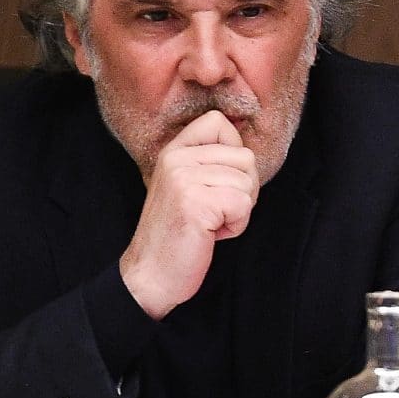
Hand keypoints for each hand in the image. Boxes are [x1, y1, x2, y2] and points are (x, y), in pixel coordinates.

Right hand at [118, 110, 256, 319]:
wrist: (150, 275)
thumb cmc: (177, 234)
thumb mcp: (187, 186)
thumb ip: (209, 161)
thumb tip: (247, 146)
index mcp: (173, 151)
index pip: (219, 122)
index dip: (234, 151)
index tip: (218, 181)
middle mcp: (176, 159)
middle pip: (245, 157)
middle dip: (242, 190)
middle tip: (214, 211)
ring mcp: (184, 179)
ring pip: (248, 182)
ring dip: (238, 211)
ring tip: (209, 223)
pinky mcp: (196, 203)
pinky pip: (244, 205)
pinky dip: (236, 226)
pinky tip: (210, 234)